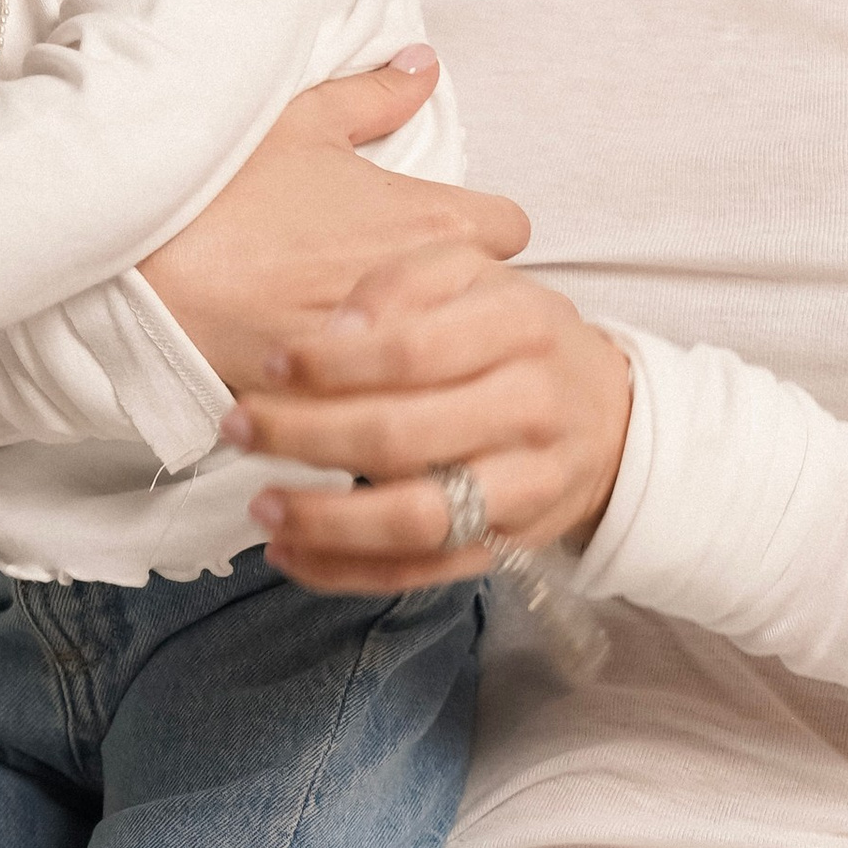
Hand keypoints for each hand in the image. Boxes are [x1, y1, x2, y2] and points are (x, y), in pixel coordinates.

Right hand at [138, 50, 532, 393]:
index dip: (482, 232)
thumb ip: (375, 94)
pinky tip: (346, 385)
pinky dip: (377, 400)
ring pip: (444, 364)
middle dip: (459, 295)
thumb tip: (424, 63)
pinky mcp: (344, 406)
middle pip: (485, 303)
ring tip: (378, 341)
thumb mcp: (299, 121)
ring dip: (421, 351)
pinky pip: (390, 411)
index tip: (444, 236)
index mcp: (425, 218)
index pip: (510, 231)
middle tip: (407, 286)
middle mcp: (421, 291)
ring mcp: (386, 356)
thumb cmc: (217, 187)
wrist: (136, 264)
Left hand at [215, 242, 634, 595]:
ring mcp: (524, 487)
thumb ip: (403, 282)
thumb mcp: (474, 276)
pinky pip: (421, 572)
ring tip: (261, 505)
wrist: (610, 415)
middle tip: (237, 428)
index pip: (411, 350)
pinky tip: (290, 552)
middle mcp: (529, 409)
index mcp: (520, 327)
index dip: (331, 363)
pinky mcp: (508, 546)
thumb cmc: (517, 337)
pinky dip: (348, 571)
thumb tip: (335, 330)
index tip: (272, 364)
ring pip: (416, 519)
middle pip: (403, 438)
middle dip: (304, 437)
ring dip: (326, 520)